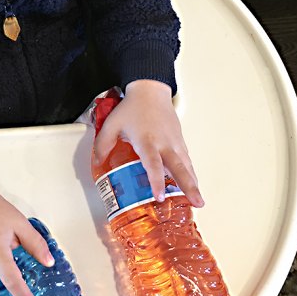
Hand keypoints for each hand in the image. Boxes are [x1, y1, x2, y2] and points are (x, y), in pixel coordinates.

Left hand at [93, 80, 203, 207]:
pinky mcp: (180, 142)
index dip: (157, 181)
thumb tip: (97, 162)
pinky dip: (191, 174)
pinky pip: (187, 161)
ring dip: (193, 184)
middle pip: (179, 168)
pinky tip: (193, 187)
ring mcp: (175, 143)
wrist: (150, 92)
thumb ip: (102, 144)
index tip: (160, 196)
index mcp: (147, 140)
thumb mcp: (111, 124)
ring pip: (186, 166)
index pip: (153, 164)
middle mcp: (164, 143)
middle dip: (188, 186)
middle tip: (196, 203)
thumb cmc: (133, 108)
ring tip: (199, 202)